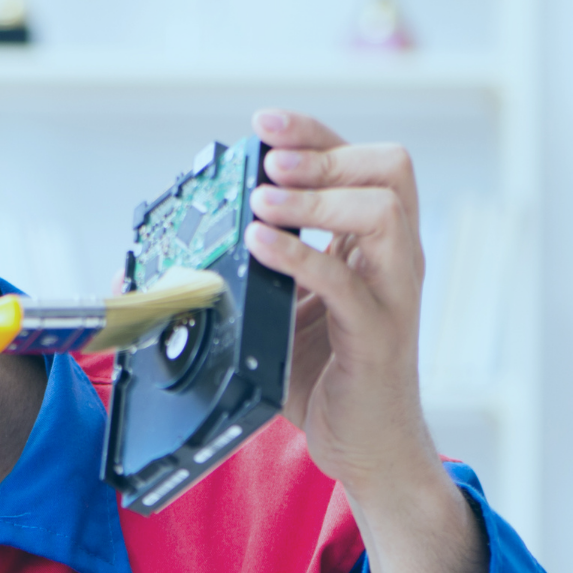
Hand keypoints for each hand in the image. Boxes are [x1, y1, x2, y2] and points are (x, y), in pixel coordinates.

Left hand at [243, 111, 437, 497]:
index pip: (361, 160)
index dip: (314, 132)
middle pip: (390, 169)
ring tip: (262, 204)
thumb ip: (256, 272)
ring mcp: (393, 296)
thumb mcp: (286, 309)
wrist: (367, 448)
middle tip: (270, 166)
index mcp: (375, 244)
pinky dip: (302, 255)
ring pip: (384, 212)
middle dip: (324, 154)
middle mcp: (395, 259)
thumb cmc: (327, 376)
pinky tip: (262, 246)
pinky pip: (348, 283)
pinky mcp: (378, 337)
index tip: (265, 124)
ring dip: (317, 197)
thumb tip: (178, 253)